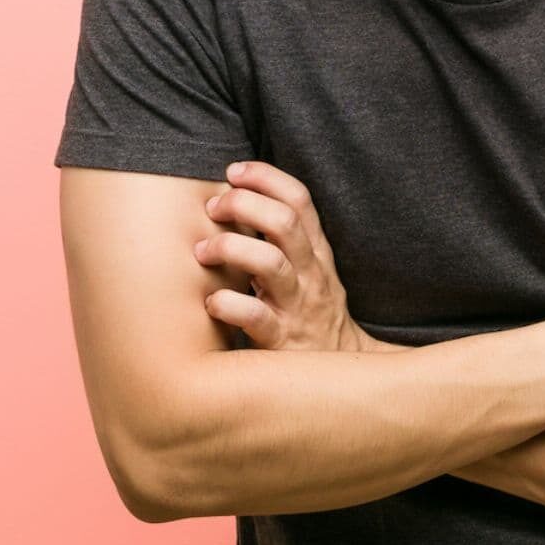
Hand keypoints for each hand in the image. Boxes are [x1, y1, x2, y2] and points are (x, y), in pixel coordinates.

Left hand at [193, 160, 372, 352]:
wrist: (341, 373)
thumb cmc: (309, 315)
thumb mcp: (308, 272)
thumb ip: (281, 241)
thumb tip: (233, 201)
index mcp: (316, 253)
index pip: (299, 200)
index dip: (267, 177)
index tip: (233, 170)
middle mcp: (309, 274)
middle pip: (284, 223)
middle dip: (244, 205)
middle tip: (212, 208)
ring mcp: (297, 307)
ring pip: (271, 264)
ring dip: (232, 248)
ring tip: (202, 251)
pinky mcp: (282, 341)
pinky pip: (256, 318)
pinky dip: (228, 305)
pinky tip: (210, 302)